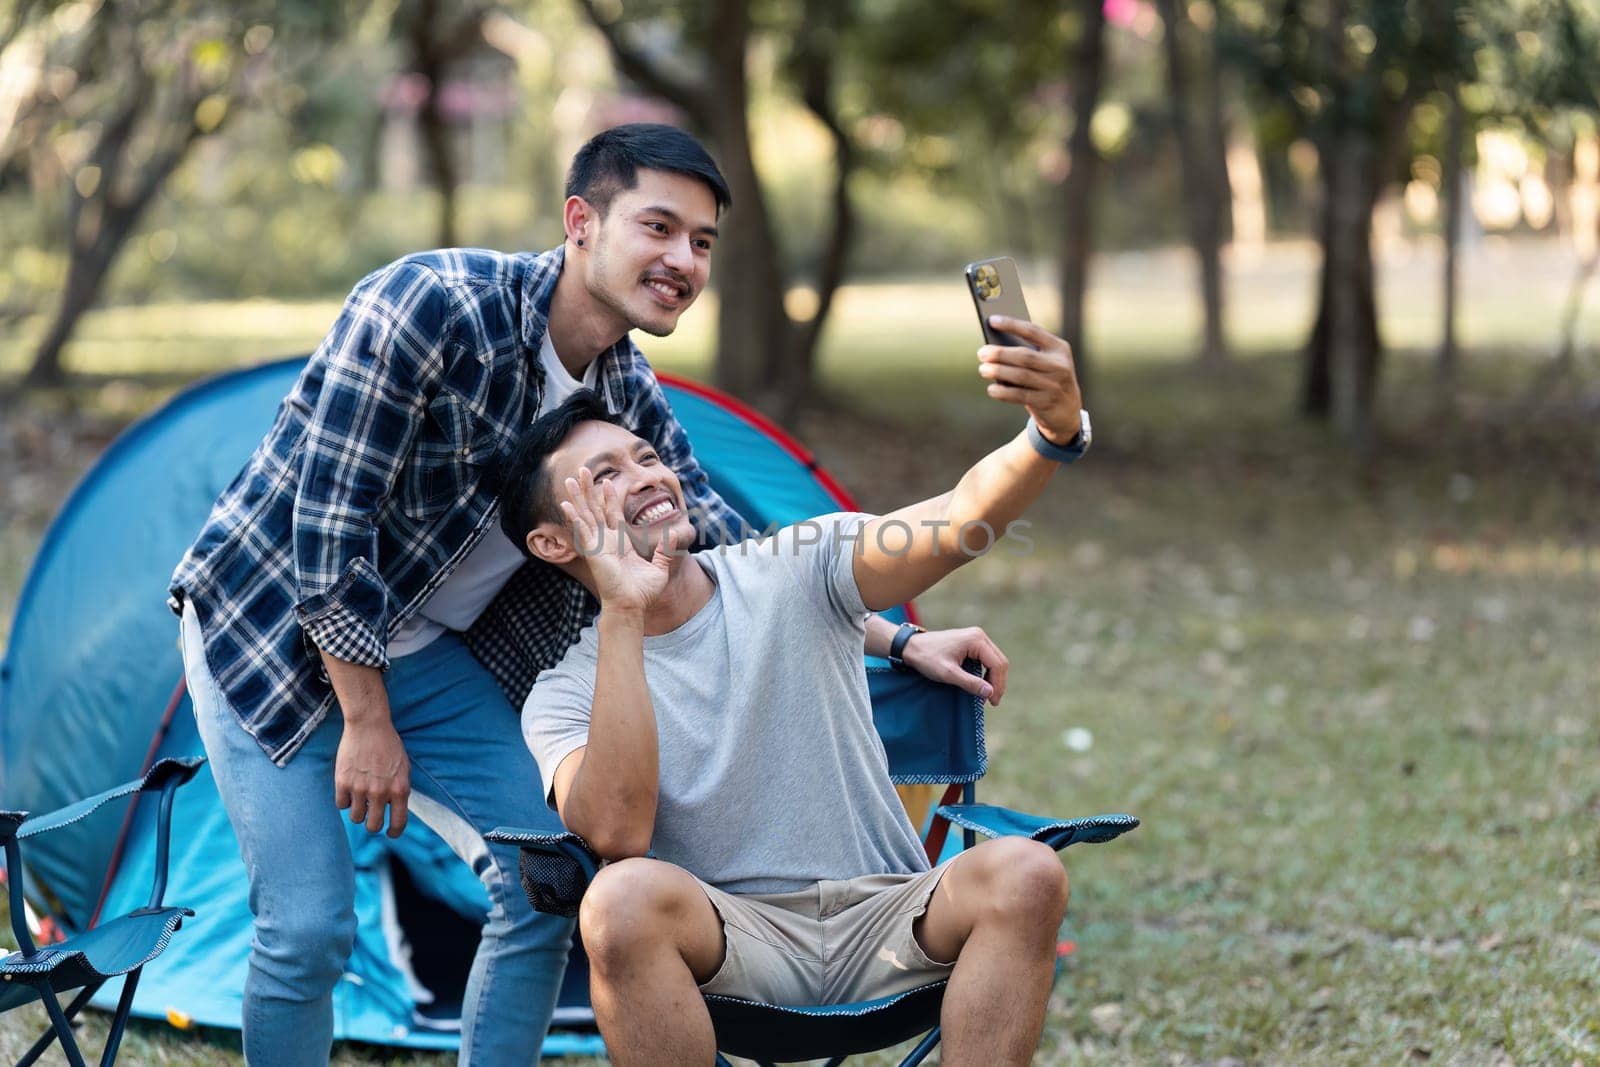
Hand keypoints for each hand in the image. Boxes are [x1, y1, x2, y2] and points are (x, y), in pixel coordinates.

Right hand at [335, 718, 409, 836]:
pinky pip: (341, 805)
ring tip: (360, 798)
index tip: (390, 832)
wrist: (369, 725)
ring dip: (358, 811)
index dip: (394, 832)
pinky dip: (344, 800)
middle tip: (371, 815)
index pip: (398, 823)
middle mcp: (380, 792)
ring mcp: (360, 788)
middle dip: (373, 824)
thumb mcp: (404, 769)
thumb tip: (395, 812)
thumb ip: (400, 791)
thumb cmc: (389, 746)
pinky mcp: (342, 782)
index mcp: (400, 789)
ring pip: (355, 818)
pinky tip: (349, 788)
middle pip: (373, 826)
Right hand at [562, 466, 677, 613]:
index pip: (612, 514)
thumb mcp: (660, 568)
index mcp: (620, 543)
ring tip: (571, 479)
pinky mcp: (593, 552)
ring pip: (586, 515)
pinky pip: (582, 531)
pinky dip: (574, 517)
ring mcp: (598, 545)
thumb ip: (665, 550)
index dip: (608, 497)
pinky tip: (566, 504)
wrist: (633, 606)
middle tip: (583, 470)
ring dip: (578, 496)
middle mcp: (606, 541)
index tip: (606, 481)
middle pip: (595, 509)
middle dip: (589, 490)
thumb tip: (675, 535)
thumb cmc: (644, 592)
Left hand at [899, 625, 1008, 705]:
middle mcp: (979, 636)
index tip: (992, 702)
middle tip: (993, 702)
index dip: (998, 685)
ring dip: (994, 678)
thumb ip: (970, 683)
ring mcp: (976, 637)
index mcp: (976, 640)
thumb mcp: (948, 674)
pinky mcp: (971, 642)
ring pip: (995, 660)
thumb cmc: (927, 658)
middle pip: (1000, 662)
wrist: (911, 646)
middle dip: (998, 683)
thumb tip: (990, 692)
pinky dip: (987, 672)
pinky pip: (987, 658)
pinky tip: (982, 684)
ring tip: (988, 695)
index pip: (997, 664)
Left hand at [977, 316, 1082, 445]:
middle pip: (1024, 356)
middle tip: (981, 353)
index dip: (1011, 324)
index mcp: (1059, 348)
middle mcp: (1059, 365)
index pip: (1033, 331)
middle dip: (1000, 353)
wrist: (1067, 410)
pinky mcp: (1047, 402)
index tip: (992, 320)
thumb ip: (1027, 354)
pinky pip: (1020, 395)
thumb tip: (993, 348)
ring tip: (983, 369)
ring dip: (998, 372)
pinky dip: (1003, 392)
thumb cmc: (1047, 379)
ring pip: (1021, 375)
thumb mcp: (1045, 362)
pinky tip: (992, 389)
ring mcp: (1055, 385)